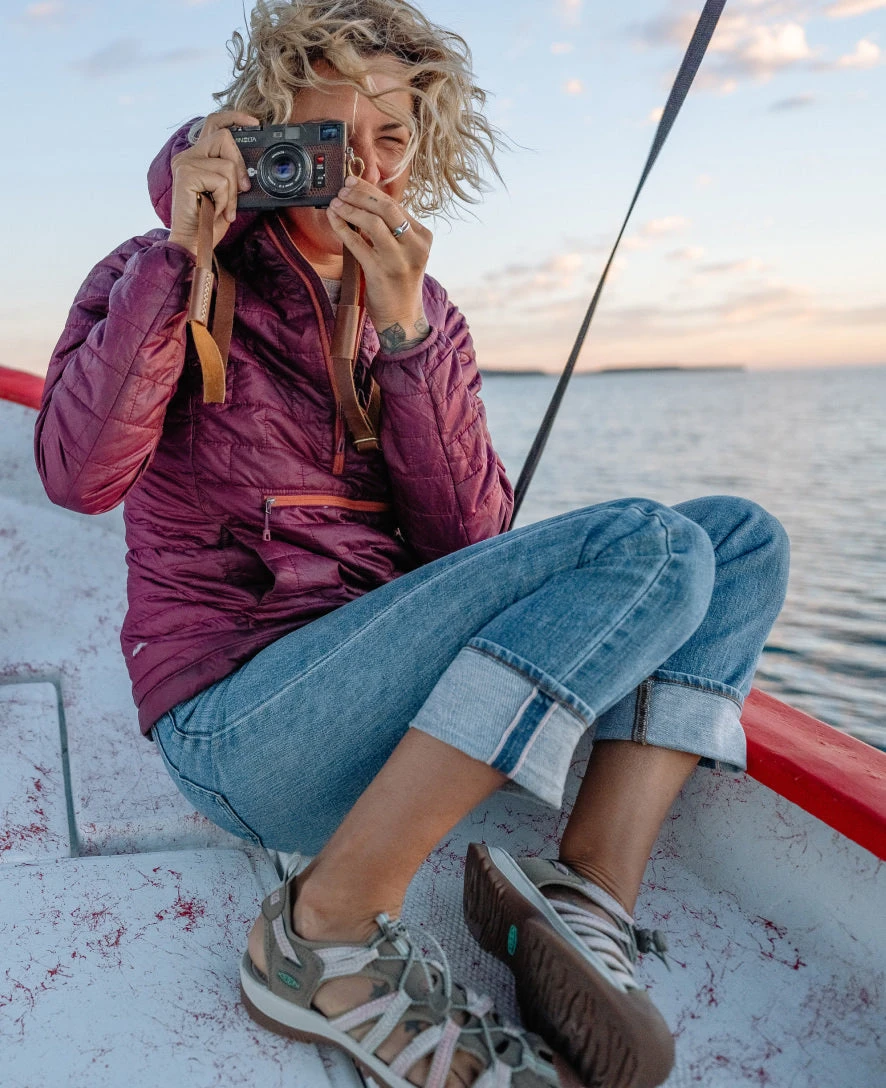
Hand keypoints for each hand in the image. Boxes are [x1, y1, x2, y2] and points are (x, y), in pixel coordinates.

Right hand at [168, 110, 259, 255]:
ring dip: (233, 191)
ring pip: (226, 164)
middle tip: (242, 190)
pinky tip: (217, 210)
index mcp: (198, 156)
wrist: (193, 242)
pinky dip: (226, 199)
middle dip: (239, 165)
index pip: (214, 124)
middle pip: (224, 138)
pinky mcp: (186, 175)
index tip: (254, 123)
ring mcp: (185, 163)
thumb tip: (251, 166)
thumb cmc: (209, 220)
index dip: (234, 118)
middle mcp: (188, 155)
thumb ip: (234, 174)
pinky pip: (221, 180)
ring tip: (224, 207)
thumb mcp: (227, 193)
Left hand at [326, 176, 432, 351]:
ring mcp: (398, 260)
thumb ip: (393, 228)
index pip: (396, 205)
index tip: (353, 182)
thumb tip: (365, 198)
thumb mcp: (406, 251)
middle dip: (360, 195)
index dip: (371, 190)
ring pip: (372, 222)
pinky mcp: (379, 272)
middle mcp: (414, 247)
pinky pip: (357, 243)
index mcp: (423, 237)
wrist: (402, 317)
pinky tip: (333, 219)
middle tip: (342, 189)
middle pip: (386, 208)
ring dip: (349, 209)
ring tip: (335, 203)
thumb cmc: (399, 282)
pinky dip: (342, 228)